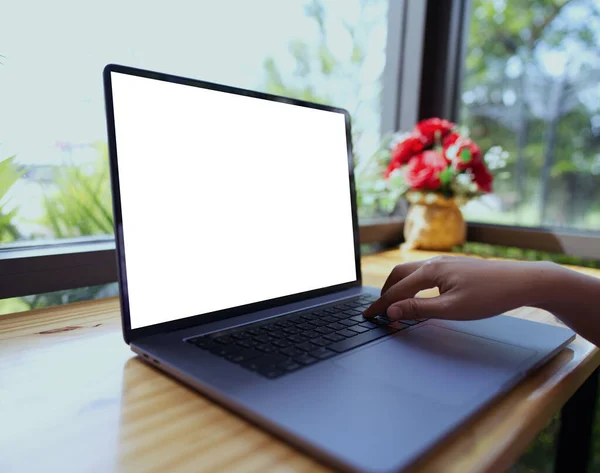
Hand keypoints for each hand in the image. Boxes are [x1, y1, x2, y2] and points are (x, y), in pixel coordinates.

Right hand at [363, 256, 556, 321]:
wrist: (522, 280)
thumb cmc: (489, 296)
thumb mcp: (451, 309)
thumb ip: (418, 310)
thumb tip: (391, 311)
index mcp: (429, 272)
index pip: (396, 290)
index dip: (380, 305)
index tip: (367, 316)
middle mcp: (433, 263)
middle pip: (398, 275)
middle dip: (385, 292)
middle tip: (378, 310)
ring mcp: (444, 262)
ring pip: (411, 272)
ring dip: (398, 286)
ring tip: (394, 302)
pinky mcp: (454, 266)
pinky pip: (423, 273)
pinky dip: (411, 283)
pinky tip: (419, 293)